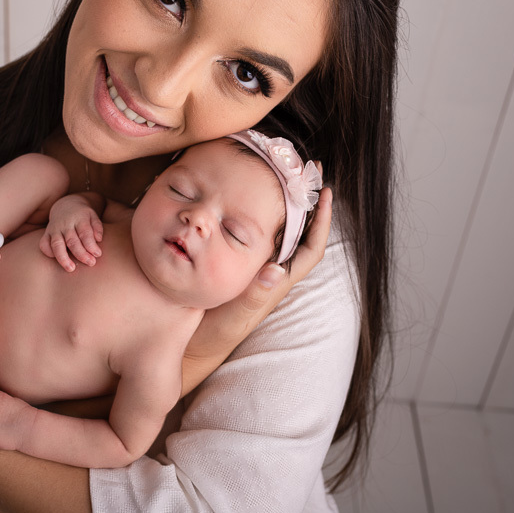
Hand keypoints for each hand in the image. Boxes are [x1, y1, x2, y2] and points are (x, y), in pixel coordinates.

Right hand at [39, 194, 103, 270]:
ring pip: (57, 244)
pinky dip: (48, 252)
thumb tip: (99, 239)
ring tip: (71, 268)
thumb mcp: (93, 216)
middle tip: (91, 263)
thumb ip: (97, 227)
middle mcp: (65, 224)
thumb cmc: (83, 215)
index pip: (85, 233)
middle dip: (81, 254)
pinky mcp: (46, 233)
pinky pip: (44, 243)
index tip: (97, 254)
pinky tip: (55, 259)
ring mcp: (54, 228)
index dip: (91, 245)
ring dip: (63, 258)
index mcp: (79, 219)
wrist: (66, 205)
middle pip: (72, 241)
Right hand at [181, 185, 332, 395]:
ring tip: (280, 171)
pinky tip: (242, 194)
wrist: (186, 345)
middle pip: (298, 232)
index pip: (310, 249)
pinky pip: (252, 234)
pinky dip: (255, 212)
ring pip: (277, 230)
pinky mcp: (235, 267)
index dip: (323, 222)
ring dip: (283, 202)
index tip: (327, 192)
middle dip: (305, 201)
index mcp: (275, 282)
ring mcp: (253, 270)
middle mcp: (269, 274)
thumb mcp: (232, 317)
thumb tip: (276, 271)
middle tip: (304, 167)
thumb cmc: (209, 334)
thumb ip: (253, 296)